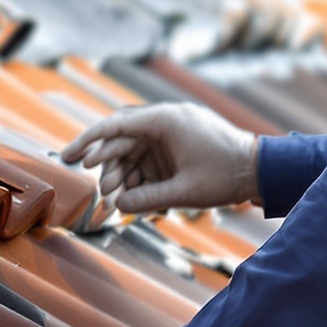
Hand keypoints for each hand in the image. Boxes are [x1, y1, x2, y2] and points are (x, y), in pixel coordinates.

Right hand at [61, 103, 259, 213]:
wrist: (260, 170)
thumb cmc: (226, 175)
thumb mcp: (185, 192)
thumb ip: (148, 199)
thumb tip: (117, 206)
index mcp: (165, 120)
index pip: (115, 126)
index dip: (87, 142)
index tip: (66, 157)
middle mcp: (165, 121)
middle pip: (122, 140)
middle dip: (106, 166)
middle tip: (99, 190)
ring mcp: (171, 134)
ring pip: (134, 152)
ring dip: (123, 175)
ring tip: (116, 200)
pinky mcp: (177, 147)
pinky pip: (149, 160)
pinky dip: (140, 178)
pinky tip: (132, 198)